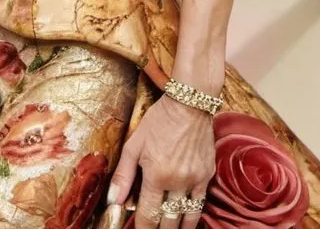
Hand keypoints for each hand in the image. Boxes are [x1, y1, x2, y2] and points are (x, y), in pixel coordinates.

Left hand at [107, 97, 215, 228]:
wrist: (189, 104)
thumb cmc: (159, 120)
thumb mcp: (134, 144)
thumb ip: (123, 175)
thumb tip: (112, 202)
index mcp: (157, 176)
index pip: (149, 215)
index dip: (142, 228)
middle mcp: (178, 183)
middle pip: (168, 221)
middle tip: (152, 228)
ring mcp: (196, 181)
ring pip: (187, 217)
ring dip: (177, 227)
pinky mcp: (207, 175)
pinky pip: (201, 204)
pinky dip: (192, 214)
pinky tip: (186, 219)